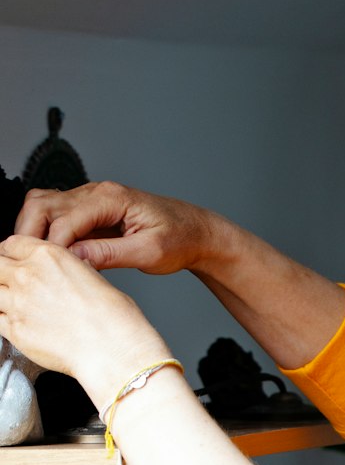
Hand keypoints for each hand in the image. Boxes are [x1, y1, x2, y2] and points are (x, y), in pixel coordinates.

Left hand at [0, 236, 171, 407]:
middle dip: (1, 272)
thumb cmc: (114, 319)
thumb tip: (66, 276)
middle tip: (10, 283)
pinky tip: (17, 324)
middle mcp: (28, 276)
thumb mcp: (93, 278)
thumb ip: (69, 272)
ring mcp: (17, 303)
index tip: (14, 261)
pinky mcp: (14, 330)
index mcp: (48, 256)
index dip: (12, 253)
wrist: (112, 349)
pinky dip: (3, 319)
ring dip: (2, 297)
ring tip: (17, 305)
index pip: (12, 243)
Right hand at [14, 181, 214, 276]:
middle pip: (42, 204)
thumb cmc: (180, 239)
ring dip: (33, 231)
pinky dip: (45, 233)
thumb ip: (110, 254)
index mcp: (111, 198)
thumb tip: (76, 258)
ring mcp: (90, 200)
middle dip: (29, 234)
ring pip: (42, 206)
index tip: (49, 271)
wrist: (196, 231)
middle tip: (29, 265)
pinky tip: (50, 257)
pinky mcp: (90, 211)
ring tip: (35, 262)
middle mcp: (96, 193)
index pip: (65, 219)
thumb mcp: (149, 252)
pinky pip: (56, 216)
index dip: (52, 247)